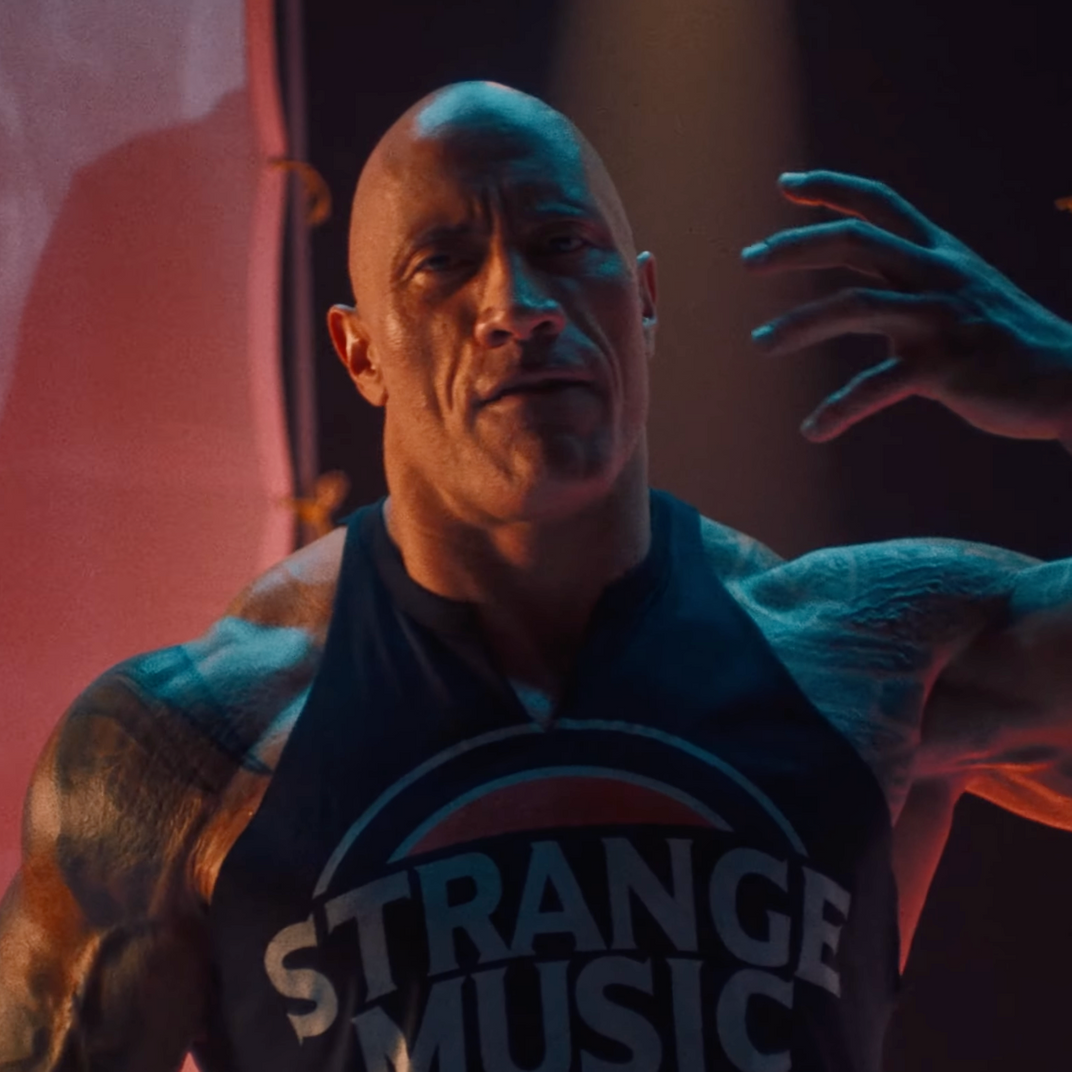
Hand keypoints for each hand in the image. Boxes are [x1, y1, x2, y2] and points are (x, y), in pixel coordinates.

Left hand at [742, 170, 1071, 441]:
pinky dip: (838, 410)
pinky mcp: (942, 368)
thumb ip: (906, 284)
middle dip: (795, 245)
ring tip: (761, 341)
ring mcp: (940, 319)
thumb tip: (856, 286)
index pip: (879, 203)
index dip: (831, 188)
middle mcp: (937, 274)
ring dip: (799, 323)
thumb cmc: (1003, 341)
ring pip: (855, 304)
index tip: (784, 184)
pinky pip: (875, 387)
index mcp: (938, 253)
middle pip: (855, 240)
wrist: (1067, 381)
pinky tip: (813, 429)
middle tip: (747, 260)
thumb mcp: (957, 295)